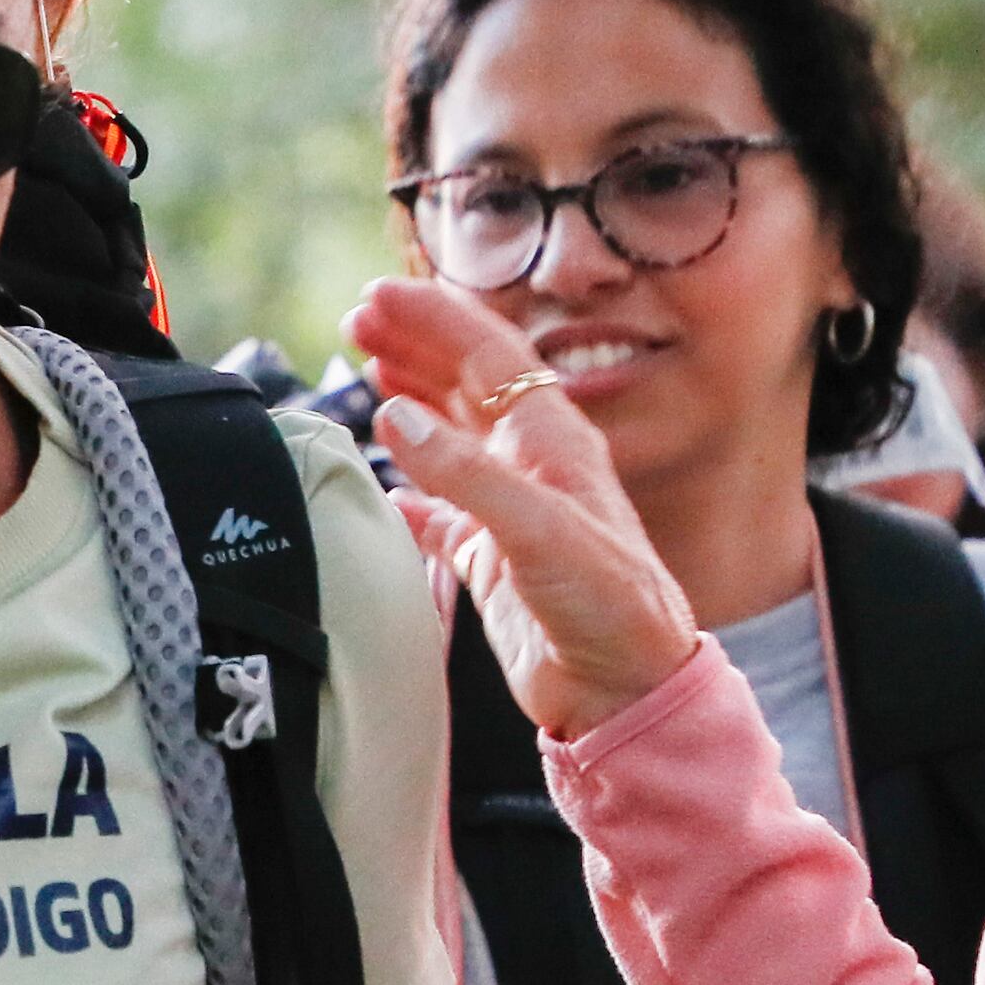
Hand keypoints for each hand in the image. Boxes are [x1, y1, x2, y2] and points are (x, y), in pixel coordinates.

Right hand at [346, 275, 703, 739]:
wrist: (626, 688)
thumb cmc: (609, 606)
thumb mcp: (540, 529)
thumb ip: (465, 474)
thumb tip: (395, 418)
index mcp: (553, 440)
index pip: (487, 354)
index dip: (433, 317)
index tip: (378, 296)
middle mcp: (533, 465)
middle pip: (467, 382)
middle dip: (415, 344)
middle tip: (358, 321)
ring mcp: (513, 512)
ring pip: (453, 436)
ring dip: (412, 398)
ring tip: (369, 369)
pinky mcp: (495, 561)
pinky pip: (443, 514)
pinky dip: (411, 493)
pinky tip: (385, 485)